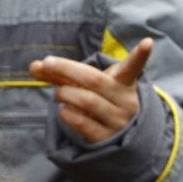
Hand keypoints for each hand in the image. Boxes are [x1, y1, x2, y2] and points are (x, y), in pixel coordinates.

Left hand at [31, 39, 154, 142]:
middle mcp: (124, 101)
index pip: (133, 67)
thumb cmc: (98, 100)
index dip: (140, 55)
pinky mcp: (105, 139)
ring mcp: (117, 121)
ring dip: (64, 94)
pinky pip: (81, 122)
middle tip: (46, 63)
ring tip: (58, 93)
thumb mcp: (86, 84)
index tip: (149, 42)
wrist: (113, 137)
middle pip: (94, 80)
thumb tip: (33, 66)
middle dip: (66, 69)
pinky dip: (66, 113)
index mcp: (124, 82)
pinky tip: (64, 110)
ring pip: (86, 101)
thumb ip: (62, 74)